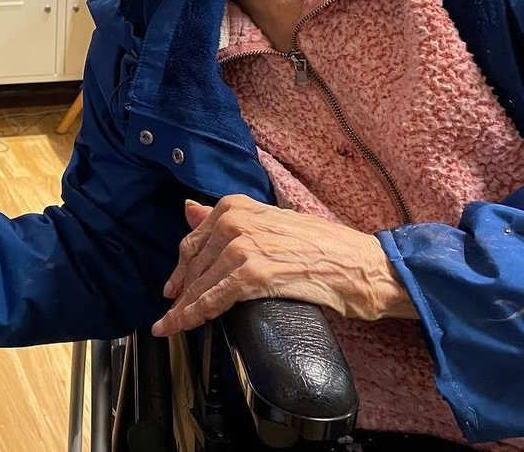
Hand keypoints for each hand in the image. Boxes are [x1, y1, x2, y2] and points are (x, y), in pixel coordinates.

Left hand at [151, 196, 415, 337]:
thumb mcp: (270, 224)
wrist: (365, 266)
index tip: (172, 289)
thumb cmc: (325, 248)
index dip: (181, 270)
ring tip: (169, 327)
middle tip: (168, 316)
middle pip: (193, 263)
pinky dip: (196, 313)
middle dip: (179, 293)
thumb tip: (188, 209)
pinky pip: (215, 298)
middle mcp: (234, 220)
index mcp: (236, 206)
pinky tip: (185, 325)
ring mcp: (243, 245)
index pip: (194, 241)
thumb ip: (227, 219)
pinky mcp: (254, 273)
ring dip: (181, 309)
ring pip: (200, 283)